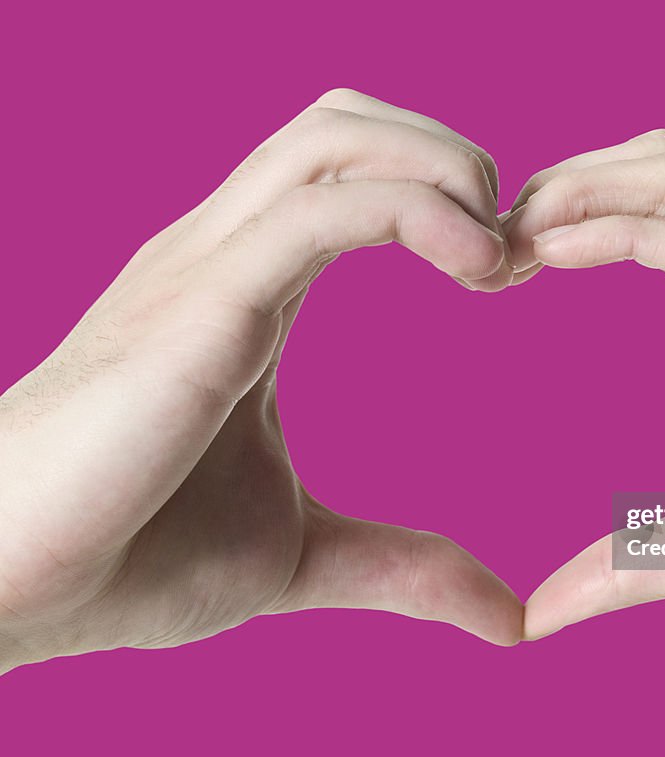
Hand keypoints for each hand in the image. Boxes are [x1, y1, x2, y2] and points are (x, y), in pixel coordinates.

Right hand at [0, 90, 521, 672]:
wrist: (9, 589)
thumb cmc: (131, 556)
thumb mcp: (302, 556)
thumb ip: (405, 569)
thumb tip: (506, 620)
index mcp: (246, 289)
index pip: (349, 177)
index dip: (445, 200)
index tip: (510, 272)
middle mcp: (223, 253)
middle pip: (345, 126)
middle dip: (450, 158)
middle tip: (512, 251)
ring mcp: (206, 265)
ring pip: (335, 138)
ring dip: (442, 170)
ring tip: (499, 257)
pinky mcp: (201, 301)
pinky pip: (323, 210)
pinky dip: (416, 213)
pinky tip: (476, 272)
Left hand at [510, 133, 664, 654]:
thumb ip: (622, 571)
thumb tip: (534, 617)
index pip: (650, 216)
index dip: (570, 218)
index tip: (499, 265)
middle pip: (658, 167)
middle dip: (568, 180)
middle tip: (490, 237)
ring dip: (587, 186)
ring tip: (516, 233)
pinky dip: (622, 233)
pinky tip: (552, 253)